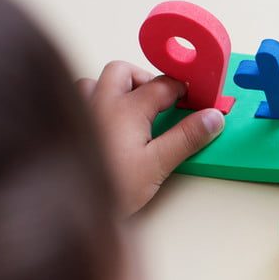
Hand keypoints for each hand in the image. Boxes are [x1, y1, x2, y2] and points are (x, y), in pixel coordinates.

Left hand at [77, 61, 224, 216]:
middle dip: (147, 80)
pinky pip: (79, 100)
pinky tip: (105, 122)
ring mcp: (79, 111)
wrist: (65, 208)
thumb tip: (213, 117)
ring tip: (133, 109)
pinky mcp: (65, 125)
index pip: (163, 85)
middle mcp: (100, 101)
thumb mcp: (158, 165)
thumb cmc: (110, 187)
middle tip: (165, 102)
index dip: (184, 90)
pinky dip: (95, 101)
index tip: (197, 100)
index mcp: (126, 107)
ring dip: (117, 88)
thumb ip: (187, 138)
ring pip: (96, 82)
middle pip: (125, 71)